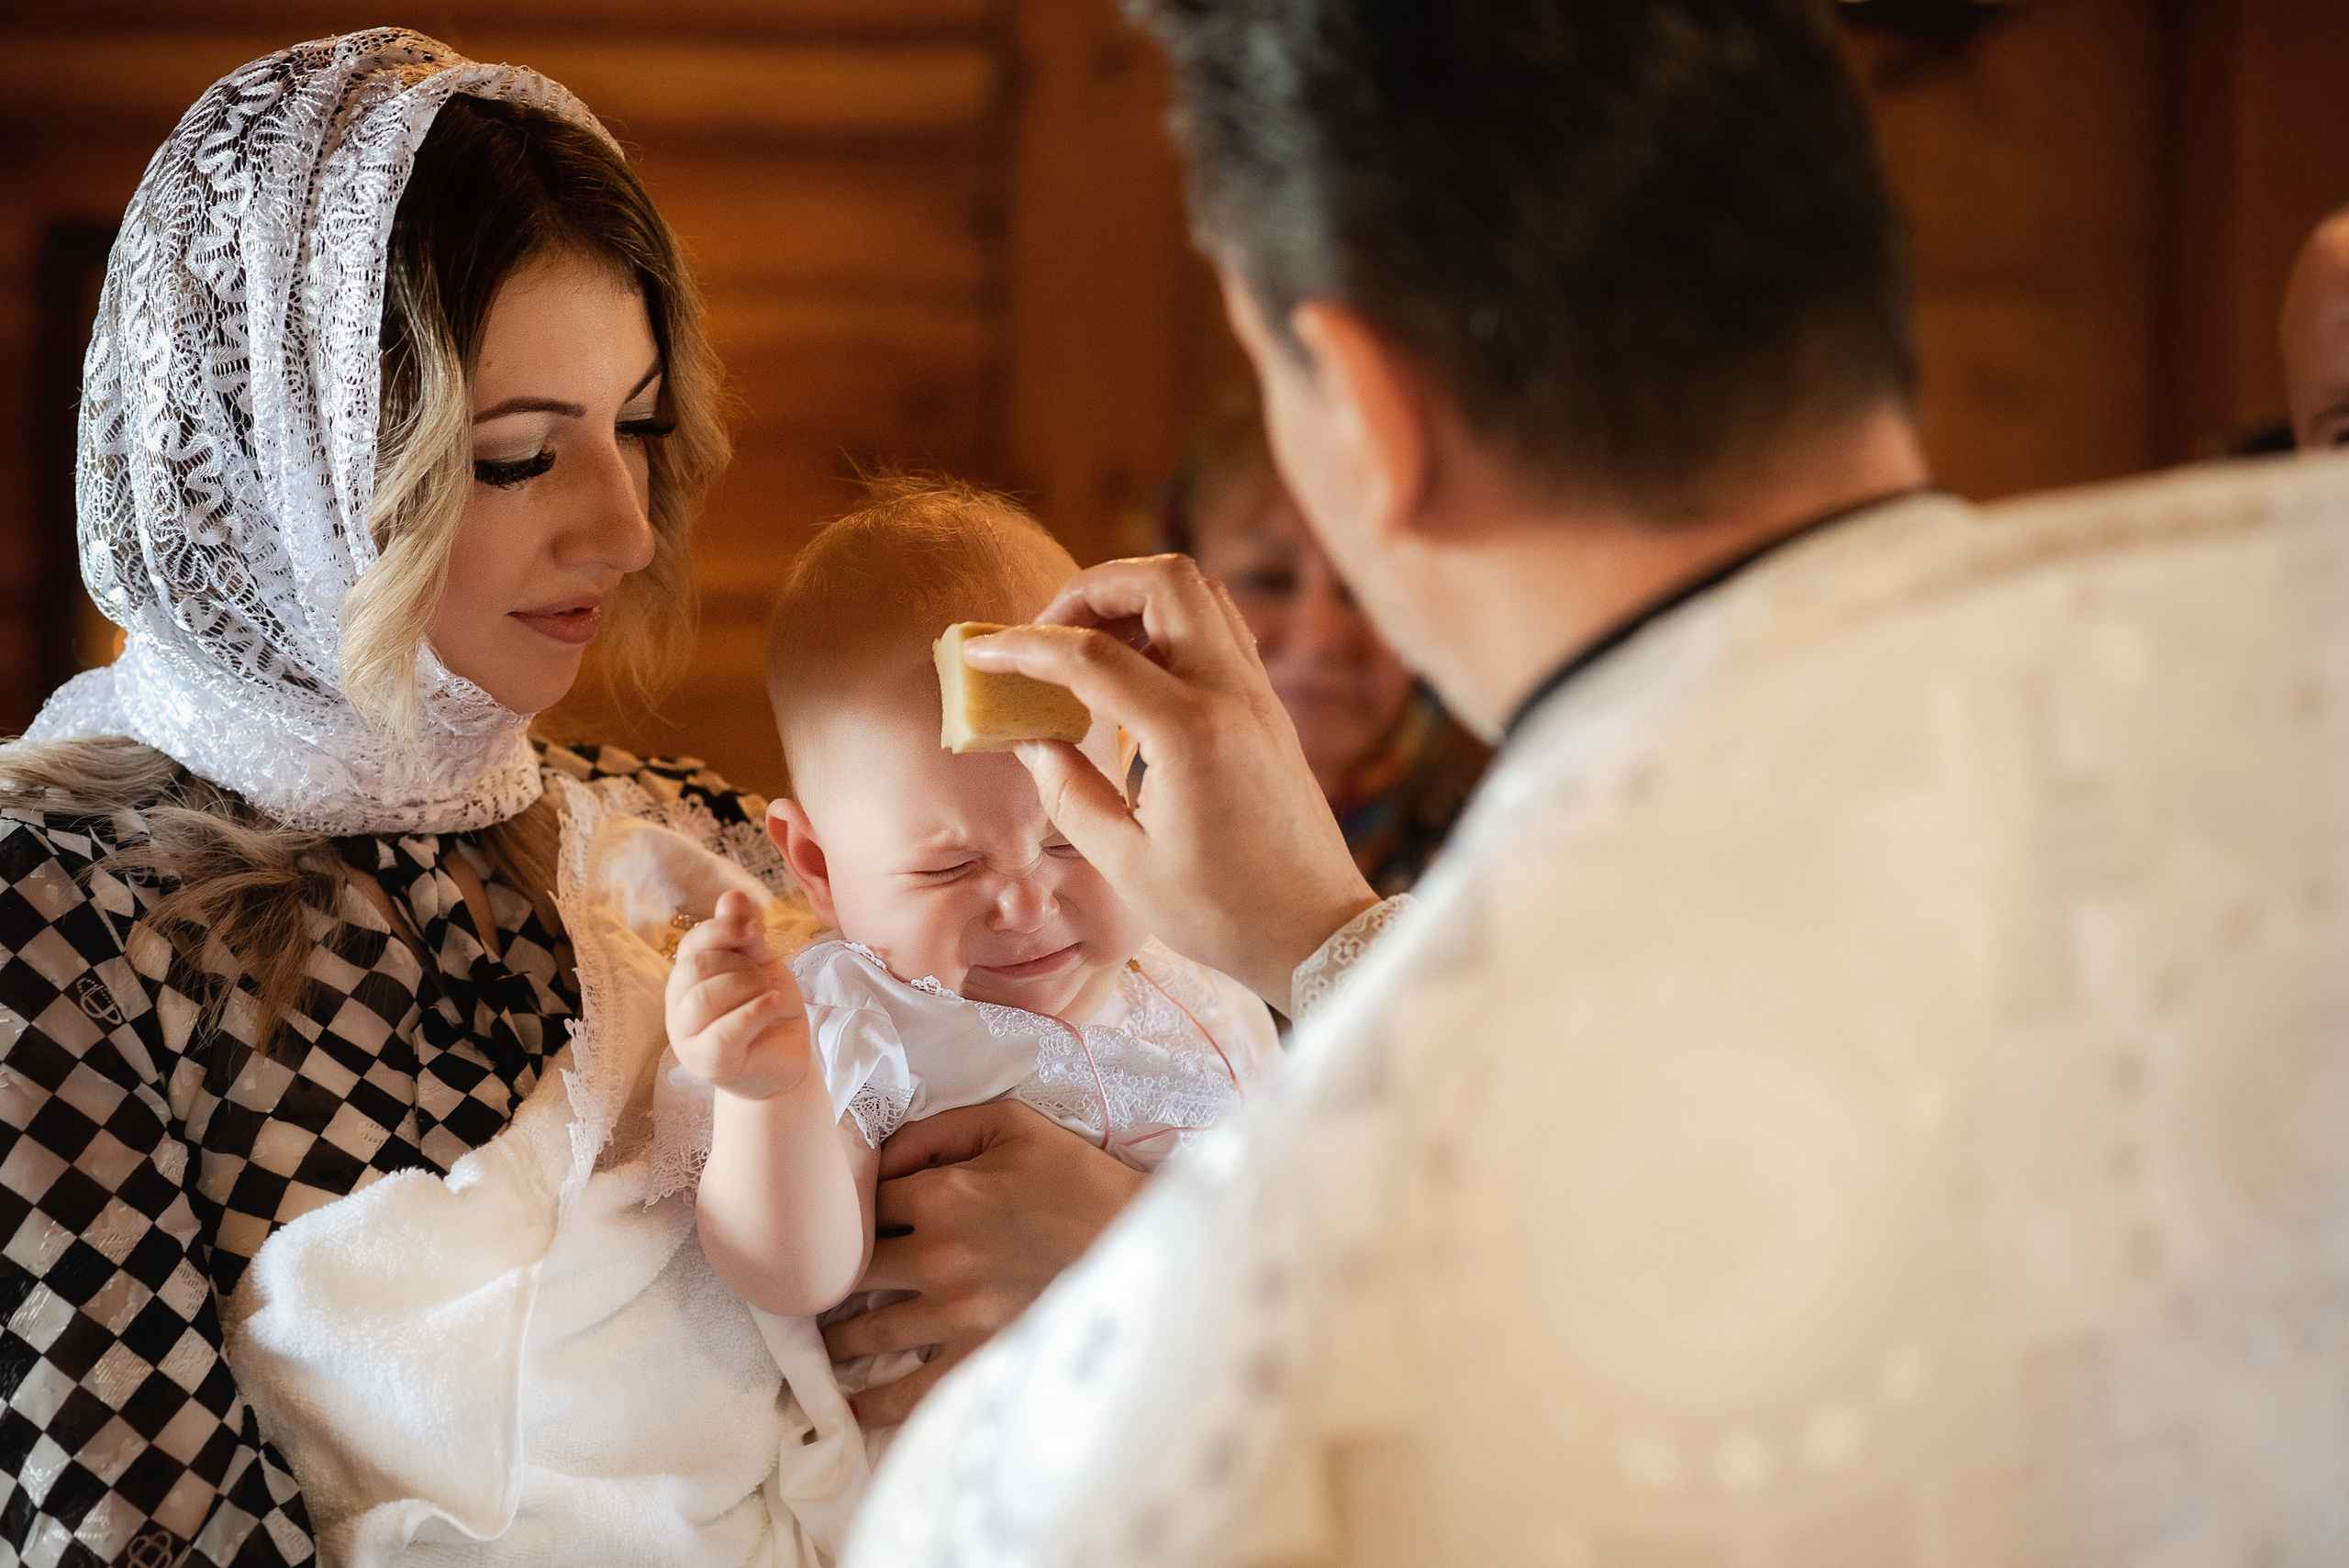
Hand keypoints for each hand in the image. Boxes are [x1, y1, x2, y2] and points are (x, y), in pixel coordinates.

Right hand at [665, 890, 810, 1099]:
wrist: (785, 1061)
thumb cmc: (769, 1011)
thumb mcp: (762, 965)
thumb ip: (744, 936)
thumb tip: (732, 894)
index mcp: (687, 978)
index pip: (691, 944)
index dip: (722, 930)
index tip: (754, 930)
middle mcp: (678, 1007)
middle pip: (697, 967)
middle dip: (741, 965)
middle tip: (771, 977)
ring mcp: (686, 1038)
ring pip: (705, 998)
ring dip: (749, 987)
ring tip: (775, 993)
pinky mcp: (707, 1064)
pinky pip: (722, 1033)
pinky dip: (752, 1012)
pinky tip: (774, 1004)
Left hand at [822, 1100, 1144, 1424]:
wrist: (1144, 1244)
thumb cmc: (1080, 1180)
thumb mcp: (1013, 1125)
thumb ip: (938, 1129)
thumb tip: (880, 1149)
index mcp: (943, 1192)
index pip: (863, 1199)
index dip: (848, 1205)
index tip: (841, 1217)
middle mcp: (937, 1254)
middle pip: (851, 1268)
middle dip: (829, 1274)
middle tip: (812, 1283)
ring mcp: (956, 1312)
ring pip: (866, 1331)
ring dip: (838, 1336)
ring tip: (825, 1339)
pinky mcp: (980, 1355)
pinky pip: (910, 1392)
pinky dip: (872, 1403)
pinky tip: (850, 1407)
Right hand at [962, 554, 1378, 1011]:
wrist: (1317, 933)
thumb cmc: (1222, 912)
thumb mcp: (1126, 866)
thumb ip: (1069, 793)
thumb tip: (1031, 740)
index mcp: (1190, 734)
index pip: (1095, 656)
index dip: (1026, 646)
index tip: (980, 650)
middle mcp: (1232, 695)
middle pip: (1163, 581)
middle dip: (1092, 588)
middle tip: (1048, 634)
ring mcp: (1258, 695)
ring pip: (1198, 593)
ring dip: (1134, 598)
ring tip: (1087, 649)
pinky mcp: (1269, 708)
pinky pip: (1220, 629)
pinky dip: (1169, 624)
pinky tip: (1134, 672)